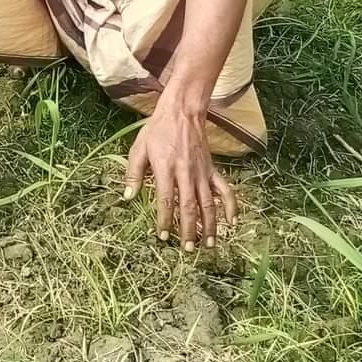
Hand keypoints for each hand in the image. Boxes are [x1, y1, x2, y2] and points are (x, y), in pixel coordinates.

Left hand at [124, 102, 235, 250]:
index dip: (164, 219)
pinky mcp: (213, 170)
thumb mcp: (138, 149)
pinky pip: (225, 190)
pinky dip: (231, 207)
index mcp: (165, 168)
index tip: (163, 236)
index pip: (165, 200)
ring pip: (208, 203)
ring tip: (209, 245)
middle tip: (187, 248)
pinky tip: (232, 222)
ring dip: (210, 226)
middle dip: (188, 230)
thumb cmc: (157, 131)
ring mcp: (202, 173)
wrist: (181, 113)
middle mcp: (186, 173)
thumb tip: (128, 197)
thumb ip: (133, 174)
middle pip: (189, 207)